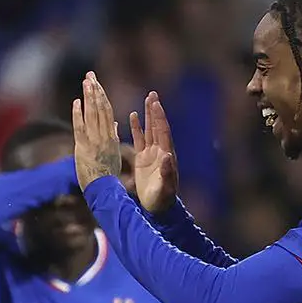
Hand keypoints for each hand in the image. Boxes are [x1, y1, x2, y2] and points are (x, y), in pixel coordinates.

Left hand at [71, 72, 121, 190]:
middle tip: (90, 74)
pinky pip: (80, 128)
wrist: (104, 190)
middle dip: (95, 90)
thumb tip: (113, 124)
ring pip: (92, 114)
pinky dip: (78, 114)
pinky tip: (77, 102)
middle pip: (100, 108)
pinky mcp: (83, 148)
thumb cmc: (107, 174)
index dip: (102, 95)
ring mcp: (94, 141)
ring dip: (89, 97)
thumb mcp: (114, 153)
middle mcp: (104, 136)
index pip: (107, 111)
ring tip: (86, 81)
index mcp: (111, 136)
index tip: (97, 83)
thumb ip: (113, 136)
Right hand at [129, 91, 179, 212]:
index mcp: (166, 155)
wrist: (157, 208)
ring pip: (149, 131)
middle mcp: (160, 151)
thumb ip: (166, 172)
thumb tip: (167, 156)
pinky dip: (137, 128)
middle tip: (153, 94)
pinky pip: (140, 140)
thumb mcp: (164, 187)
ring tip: (147, 100)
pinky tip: (134, 116)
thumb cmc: (162, 199)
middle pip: (157, 127)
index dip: (159, 118)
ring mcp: (151, 154)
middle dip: (155, 111)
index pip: (162, 132)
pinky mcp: (143, 159)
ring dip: (148, 116)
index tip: (156, 104)